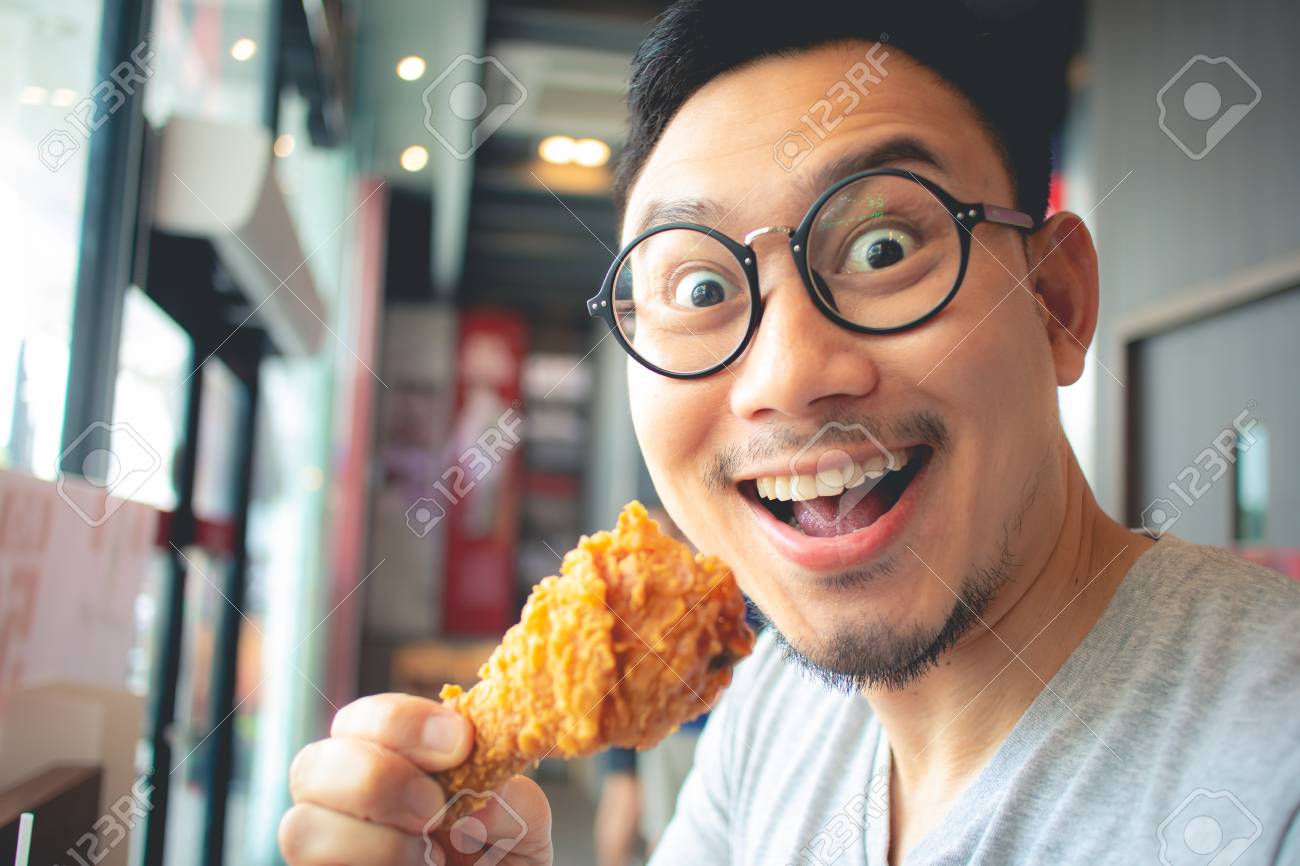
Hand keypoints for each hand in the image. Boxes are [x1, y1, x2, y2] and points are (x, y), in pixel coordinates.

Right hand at [279, 693, 552, 865]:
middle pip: (310, 764)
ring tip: (429, 857)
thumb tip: (478, 800)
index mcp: (390, 760)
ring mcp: (329, 846)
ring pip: (300, 828)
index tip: (460, 743)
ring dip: (373, 841)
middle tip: (434, 808)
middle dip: (376, 779)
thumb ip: (510, 799)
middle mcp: (345, 799)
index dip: (403, 722)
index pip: (364, 717)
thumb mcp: (523, 823)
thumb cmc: (500, 857)